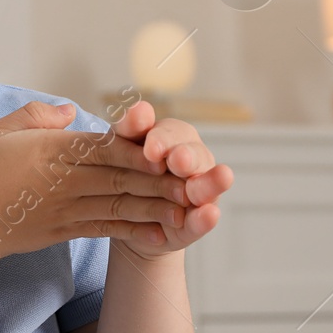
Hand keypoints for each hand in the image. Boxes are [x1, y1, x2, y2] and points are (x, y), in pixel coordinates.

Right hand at [0, 101, 190, 263]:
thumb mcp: (2, 130)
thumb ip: (38, 116)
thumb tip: (72, 111)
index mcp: (52, 152)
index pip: (103, 148)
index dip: (137, 149)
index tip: (167, 150)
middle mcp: (64, 182)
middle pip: (120, 178)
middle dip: (160, 180)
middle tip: (195, 181)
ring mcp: (66, 209)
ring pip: (119, 206)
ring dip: (156, 207)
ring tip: (189, 209)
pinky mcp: (65, 231)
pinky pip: (105, 230)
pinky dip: (134, 232)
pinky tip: (160, 235)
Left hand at [108, 100, 233, 260]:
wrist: (119, 219)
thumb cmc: (121, 172)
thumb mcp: (117, 150)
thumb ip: (128, 130)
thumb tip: (135, 109)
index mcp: (169, 138)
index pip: (169, 132)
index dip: (162, 138)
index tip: (150, 148)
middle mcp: (189, 161)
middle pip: (192, 155)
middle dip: (186, 157)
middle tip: (178, 161)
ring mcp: (196, 193)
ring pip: (205, 185)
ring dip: (209, 183)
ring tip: (215, 181)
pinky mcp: (194, 223)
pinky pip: (201, 221)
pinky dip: (205, 219)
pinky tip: (209, 214)